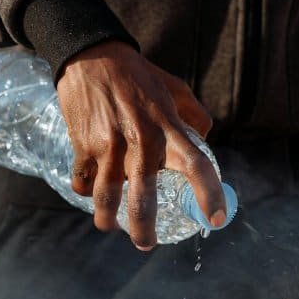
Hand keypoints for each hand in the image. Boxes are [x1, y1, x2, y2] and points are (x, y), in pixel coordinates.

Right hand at [57, 41, 225, 249]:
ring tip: (110, 227)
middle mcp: (141, 139)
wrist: (91, 54)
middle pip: (145, 196)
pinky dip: (86, 190)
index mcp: (168, 126)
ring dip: (107, 219)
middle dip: (144, 228)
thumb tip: (204, 138)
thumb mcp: (174, 88)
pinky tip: (89, 193)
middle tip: (147, 244)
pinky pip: (84, 179)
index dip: (208, 194)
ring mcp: (110, 144)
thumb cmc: (137, 74)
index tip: (214, 220)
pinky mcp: (84, 144)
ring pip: (108, 196)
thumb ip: (193, 115)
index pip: (197, 164)